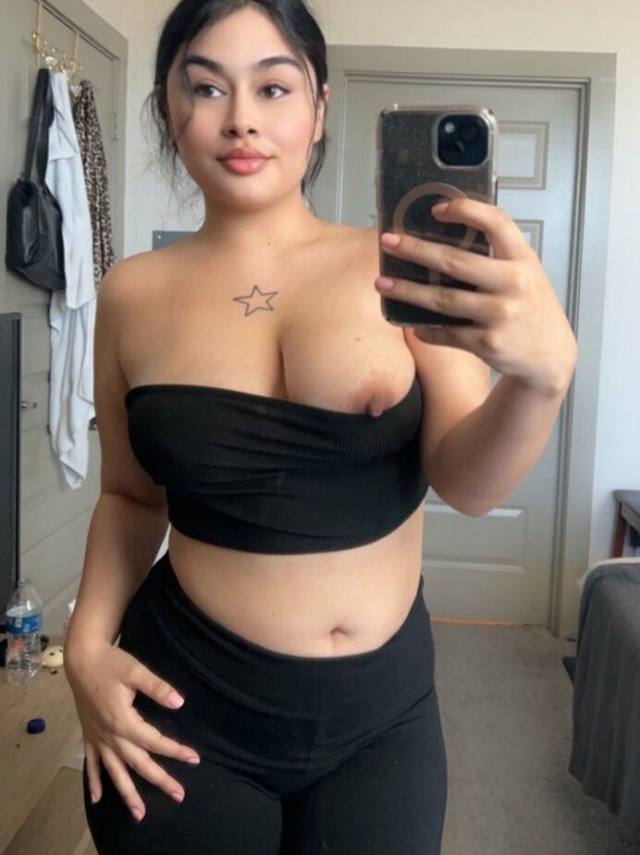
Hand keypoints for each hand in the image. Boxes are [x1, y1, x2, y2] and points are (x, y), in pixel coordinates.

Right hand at [65, 641, 200, 822]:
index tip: (194, 758)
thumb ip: (157, 687)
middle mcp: (110, 735)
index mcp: (123, 721)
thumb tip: (179, 703)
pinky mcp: (88, 735)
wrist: (81, 659)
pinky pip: (92, 764)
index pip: (154, 742)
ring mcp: (98, 738)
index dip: (175, 750)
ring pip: (114, 772)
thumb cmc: (110, 663)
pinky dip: (94, 782)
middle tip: (179, 795)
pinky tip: (97, 798)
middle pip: (137, 763)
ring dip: (127, 793)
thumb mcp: (135, 671)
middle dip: (159, 780)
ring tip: (139, 814)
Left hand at [375, 198, 577, 395]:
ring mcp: (500, 314)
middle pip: (454, 262)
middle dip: (416, 250)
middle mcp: (513, 283)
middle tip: (387, 242)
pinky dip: (426, 330)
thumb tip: (443, 239)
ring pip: (443, 300)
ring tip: (382, 283)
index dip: (466, 211)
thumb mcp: (525, 273)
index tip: (436, 208)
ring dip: (408, 291)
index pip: (496, 223)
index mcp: (522, 259)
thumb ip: (497, 257)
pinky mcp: (488, 343)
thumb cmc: (530, 307)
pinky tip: (411, 325)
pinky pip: (447, 333)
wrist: (550, 355)